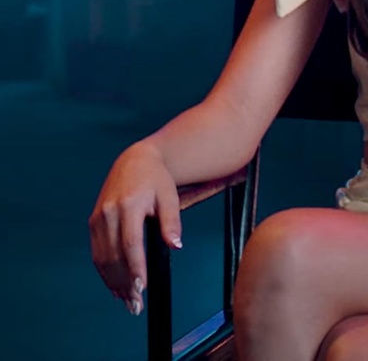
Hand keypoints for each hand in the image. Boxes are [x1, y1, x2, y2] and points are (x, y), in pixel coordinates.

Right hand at [89, 141, 182, 314]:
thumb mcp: (169, 196)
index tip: (142, 287)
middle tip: (136, 304)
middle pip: (114, 256)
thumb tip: (176, 245)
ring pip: (102, 258)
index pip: (131, 244)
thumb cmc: (156, 179)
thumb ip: (172, 222)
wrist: (135, 161)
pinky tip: (115, 286)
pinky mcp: (93, 222)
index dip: (135, 268)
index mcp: (128, 205)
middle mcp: (109, 212)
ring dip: (113, 283)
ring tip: (127, 301)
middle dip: (124, 283)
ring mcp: (98, 218)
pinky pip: (97, 253)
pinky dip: (105, 272)